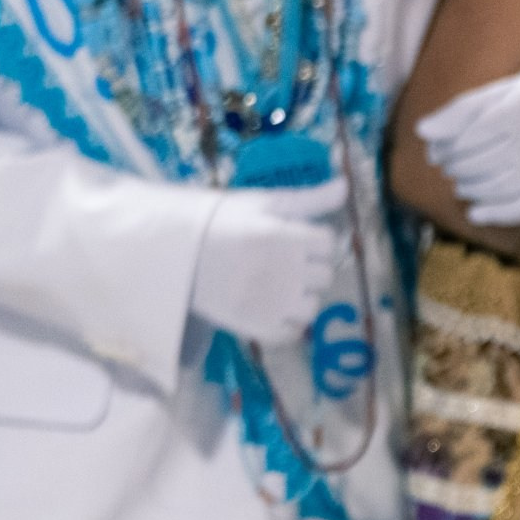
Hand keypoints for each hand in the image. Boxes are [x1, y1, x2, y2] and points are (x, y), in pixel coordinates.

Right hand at [189, 177, 346, 341]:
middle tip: (281, 262)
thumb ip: (309, 198)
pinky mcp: (252, 326)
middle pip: (324, 275)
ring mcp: (265, 303)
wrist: (174, 254)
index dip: (312, 239)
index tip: (291, 238)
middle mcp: (276, 271)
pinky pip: (291, 333)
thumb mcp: (263, 204)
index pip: (326, 243)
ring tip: (277, 285)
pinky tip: (272, 307)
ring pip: (313, 306)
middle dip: (309, 267)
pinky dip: (287, 323)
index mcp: (278, 237)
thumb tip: (345, 185)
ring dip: (302, 297)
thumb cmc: (222, 223)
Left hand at [415, 45, 519, 226]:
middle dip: (453, 167)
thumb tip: (421, 132)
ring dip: (467, 189)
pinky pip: (519, 209)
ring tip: (460, 184)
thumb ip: (458, 112)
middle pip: (479, 163)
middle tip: (446, 166)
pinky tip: (474, 213)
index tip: (435, 152)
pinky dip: (493, 214)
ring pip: (494, 187)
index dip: (444, 149)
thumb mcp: (494, 96)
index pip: (469, 137)